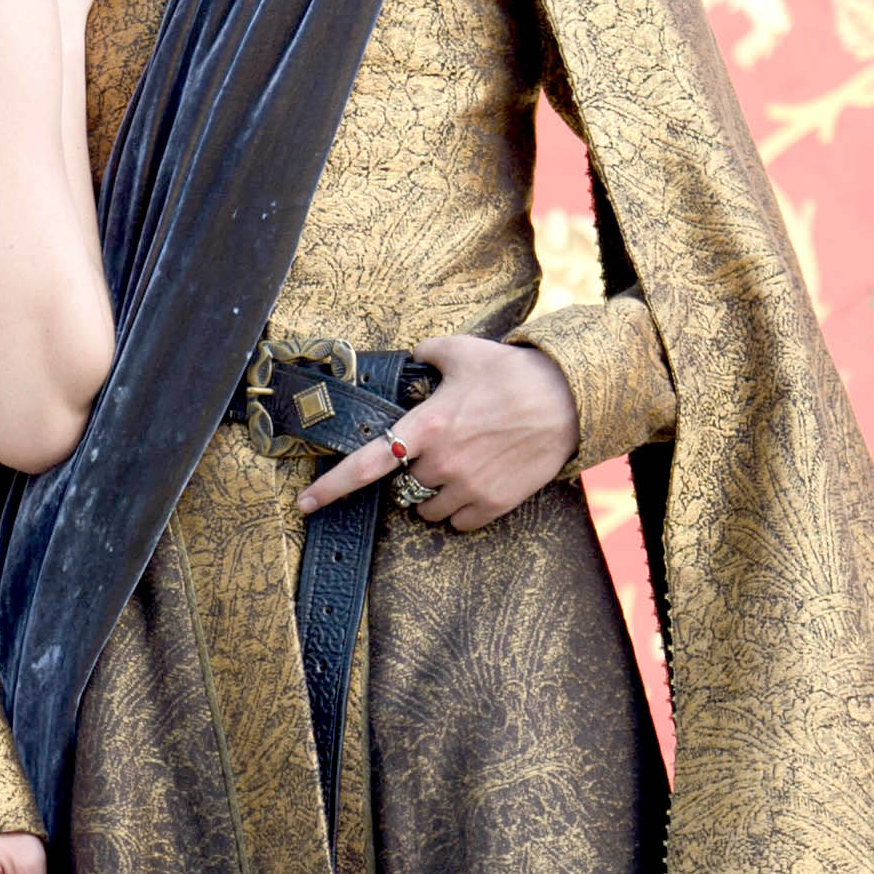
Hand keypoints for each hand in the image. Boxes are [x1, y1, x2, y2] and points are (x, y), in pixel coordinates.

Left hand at [293, 332, 578, 531]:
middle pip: (405, 487)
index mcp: (426, 427)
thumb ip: (427, 353)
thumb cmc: (512, 373)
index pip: (366, 464)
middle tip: (445, 449)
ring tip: (464, 466)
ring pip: (428, 510)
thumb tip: (412, 355)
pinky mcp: (494, 505)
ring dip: (435, 495)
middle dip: (417, 472)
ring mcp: (468, 488)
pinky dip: (461, 511)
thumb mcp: (462, 351)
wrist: (568, 400)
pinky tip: (479, 483)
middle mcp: (441, 463)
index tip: (304, 505)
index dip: (331, 488)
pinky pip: (459, 523)